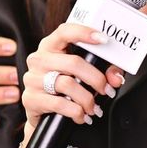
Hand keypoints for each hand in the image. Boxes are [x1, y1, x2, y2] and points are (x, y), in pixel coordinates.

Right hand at [19, 23, 125, 141]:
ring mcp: (32, 78)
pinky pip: (58, 104)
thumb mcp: (83, 75)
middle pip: (73, 63)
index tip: (104, 39)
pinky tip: (82, 115)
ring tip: (94, 108)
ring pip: (67, 84)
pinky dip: (76, 112)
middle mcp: (39, 59)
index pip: (65, 31)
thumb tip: (116, 78)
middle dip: (96, 78)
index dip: (84, 32)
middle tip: (107, 90)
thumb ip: (104, 71)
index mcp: (51, 46)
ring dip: (87, 99)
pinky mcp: (30, 99)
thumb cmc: (64, 88)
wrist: (43, 115)